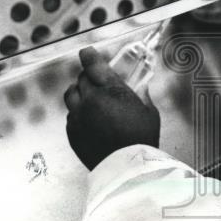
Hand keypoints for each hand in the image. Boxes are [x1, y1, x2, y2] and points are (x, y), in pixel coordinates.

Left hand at [64, 46, 160, 169]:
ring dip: (79, 94)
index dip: (89, 56)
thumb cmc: (142, 139)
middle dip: (88, 77)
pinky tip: (90, 120)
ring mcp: (79, 117)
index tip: (87, 52)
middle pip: (81, 79)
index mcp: (110, 89)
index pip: (91, 64)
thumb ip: (142, 96)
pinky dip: (78, 114)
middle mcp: (90, 100)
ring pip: (71, 96)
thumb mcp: (149, 112)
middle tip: (98, 82)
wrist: (127, 167)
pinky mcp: (72, 133)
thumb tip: (142, 88)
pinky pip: (71, 116)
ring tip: (90, 100)